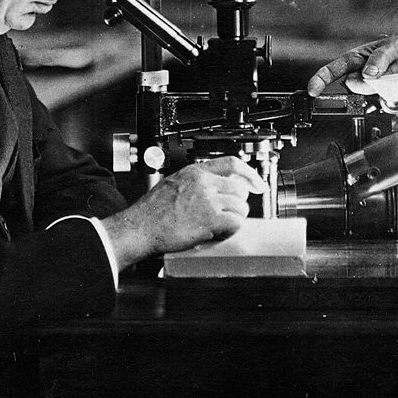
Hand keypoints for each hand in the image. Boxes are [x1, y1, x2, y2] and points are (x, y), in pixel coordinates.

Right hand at [101, 156, 266, 269]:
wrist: (140, 227)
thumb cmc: (152, 211)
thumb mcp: (174, 182)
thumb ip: (196, 182)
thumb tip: (217, 187)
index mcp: (195, 172)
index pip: (232, 164)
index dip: (249, 174)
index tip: (257, 183)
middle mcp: (203, 183)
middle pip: (240, 189)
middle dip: (238, 204)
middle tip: (229, 214)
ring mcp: (207, 200)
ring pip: (240, 207)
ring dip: (234, 218)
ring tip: (220, 225)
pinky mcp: (209, 219)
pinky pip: (235, 223)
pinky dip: (231, 230)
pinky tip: (219, 233)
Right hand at [305, 34, 397, 96]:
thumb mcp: (394, 46)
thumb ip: (379, 59)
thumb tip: (367, 74)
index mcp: (359, 58)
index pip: (335, 69)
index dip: (321, 79)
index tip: (313, 90)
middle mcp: (365, 74)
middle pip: (356, 86)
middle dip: (369, 82)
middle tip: (387, 70)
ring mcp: (377, 87)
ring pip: (374, 94)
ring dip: (388, 86)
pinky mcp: (390, 96)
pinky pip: (389, 102)